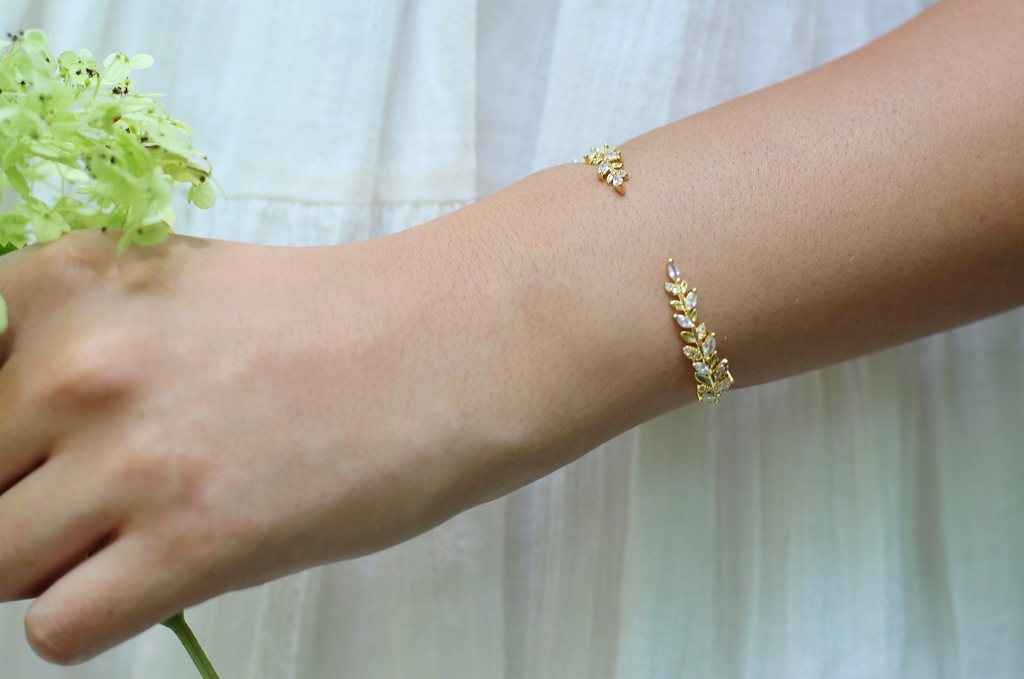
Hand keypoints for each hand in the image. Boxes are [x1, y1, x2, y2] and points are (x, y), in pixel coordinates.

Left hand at [0, 227, 510, 663]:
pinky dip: (96, 614)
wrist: (443, 352)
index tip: (40, 451)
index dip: (1, 434)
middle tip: (110, 491)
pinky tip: (163, 573)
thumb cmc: (323, 321)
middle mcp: (75, 364)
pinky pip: (57, 631)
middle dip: (23, 497)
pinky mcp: (190, 546)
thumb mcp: (173, 288)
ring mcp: (130, 459)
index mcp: (65, 282)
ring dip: (57, 562)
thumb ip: (72, 337)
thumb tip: (10, 426)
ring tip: (139, 532)